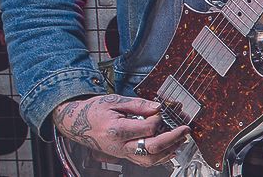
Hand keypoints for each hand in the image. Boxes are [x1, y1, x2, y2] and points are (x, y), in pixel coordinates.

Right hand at [52, 94, 189, 166]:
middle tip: (185, 129)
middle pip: (151, 149)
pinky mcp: (123, 155)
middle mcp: (119, 146)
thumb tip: (158, 107)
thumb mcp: (115, 100)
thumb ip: (138, 104)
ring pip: (149, 160)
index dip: (159, 119)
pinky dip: (160, 157)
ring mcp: (121, 153)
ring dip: (169, 151)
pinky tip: (170, 149)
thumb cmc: (95, 110)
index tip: (163, 111)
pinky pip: (144, 161)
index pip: (147, 129)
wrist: (77, 122)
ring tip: (181, 139)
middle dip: (172, 139)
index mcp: (117, 130)